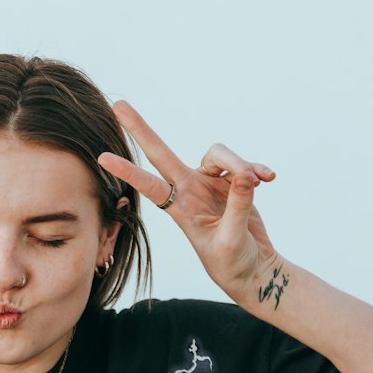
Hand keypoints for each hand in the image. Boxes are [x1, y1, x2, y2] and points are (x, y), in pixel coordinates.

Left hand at [98, 101, 278, 303]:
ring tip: (260, 182)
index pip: (149, 185)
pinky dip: (257, 169)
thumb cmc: (233, 262)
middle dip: (141, 130)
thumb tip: (244, 176)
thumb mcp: (232, 239)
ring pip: (219, 154)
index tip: (102, 158)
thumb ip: (237, 206)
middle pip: (162, 153)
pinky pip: (244, 165)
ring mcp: (209, 183)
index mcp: (181, 207)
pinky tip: (270, 179)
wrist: (251, 269)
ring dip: (240, 163)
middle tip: (118, 104)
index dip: (128, 171)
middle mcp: (189, 189)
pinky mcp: (232, 182)